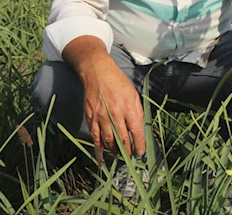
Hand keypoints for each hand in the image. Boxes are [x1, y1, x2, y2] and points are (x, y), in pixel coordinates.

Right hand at [63, 38, 145, 164]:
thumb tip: (140, 129)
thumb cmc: (118, 82)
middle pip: (122, 138)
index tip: (141, 152)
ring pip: (108, 141)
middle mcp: (115, 113)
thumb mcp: (134, 93)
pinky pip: (95, 137)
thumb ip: (137, 111)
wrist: (97, 72)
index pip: (136, 131)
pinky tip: (101, 158)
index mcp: (128, 107)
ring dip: (115, 151)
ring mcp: (101, 116)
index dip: (139, 144)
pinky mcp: (91, 118)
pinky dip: (98, 149)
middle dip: (127, 151)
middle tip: (130, 157)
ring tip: (119, 155)